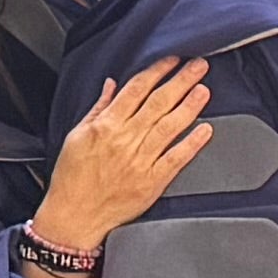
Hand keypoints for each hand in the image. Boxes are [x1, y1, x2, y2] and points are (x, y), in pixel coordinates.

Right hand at [38, 59, 213, 258]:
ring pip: (169, 126)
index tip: (172, 60)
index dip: (157, 71)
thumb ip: (98, 109)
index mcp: (106, 126)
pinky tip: (205, 130)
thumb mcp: (77, 136)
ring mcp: (140, 161)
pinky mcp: (151, 182)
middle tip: (198, 66)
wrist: (74, 217)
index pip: (136, 90)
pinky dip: (191, 143)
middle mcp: (125, 140)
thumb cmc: (72, 179)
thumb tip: (112, 85)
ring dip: (190, 106)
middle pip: (158, 103)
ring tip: (204, 90)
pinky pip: (175, 158)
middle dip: (181, 81)